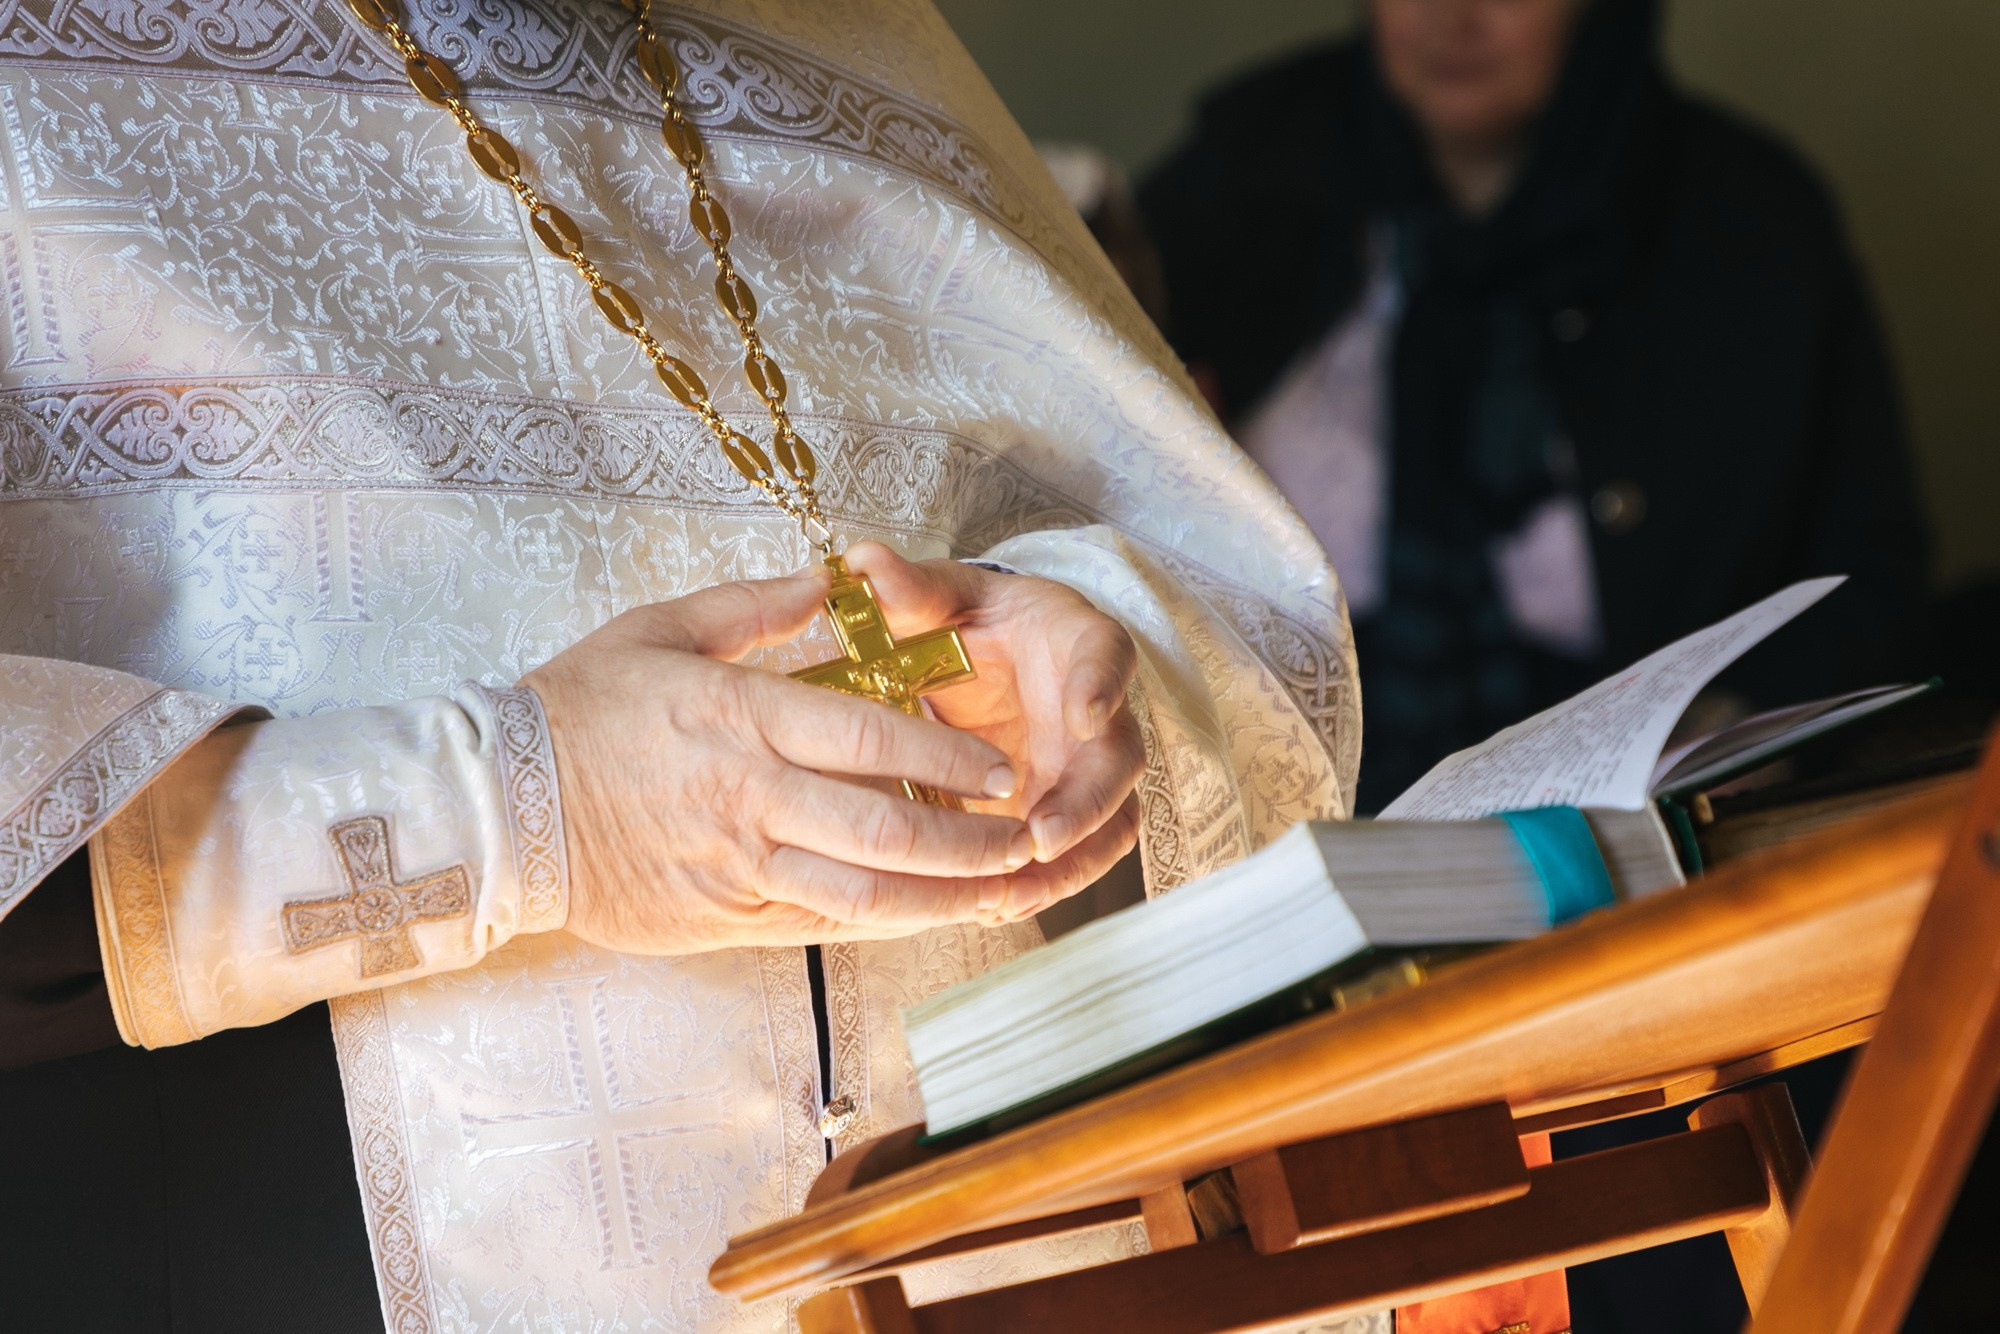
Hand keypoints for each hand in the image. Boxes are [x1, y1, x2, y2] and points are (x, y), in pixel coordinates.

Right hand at [524, 569, 1045, 951]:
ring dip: (941, 898)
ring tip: (998, 891)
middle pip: (884, 828)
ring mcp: (737, 867)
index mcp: (741, 716)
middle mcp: (749, 797)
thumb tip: (829, 580)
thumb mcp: (660, 629)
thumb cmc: (577, 707)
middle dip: (968, 840)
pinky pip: (818, 924)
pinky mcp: (721, 918)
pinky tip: (922, 916)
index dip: (948, 756)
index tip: (1000, 767)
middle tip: (1021, 836)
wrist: (495, 808)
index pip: (870, 736)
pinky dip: (879, 924)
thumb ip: (755, 606)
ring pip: (862, 895)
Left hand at [842, 541, 1144, 923]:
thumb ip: (910, 588)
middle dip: (1085, 802)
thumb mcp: (944, 600)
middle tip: (1041, 836)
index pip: (1106, 656)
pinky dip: (1044, 884)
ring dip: (1069, 862)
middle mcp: (1098, 711)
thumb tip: (863, 561)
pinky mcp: (1069, 812)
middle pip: (1117, 759)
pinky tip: (997, 905)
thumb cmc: (975, 625)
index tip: (1082, 712)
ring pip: (1108, 822)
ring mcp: (1088, 768)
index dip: (1101, 685)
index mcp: (1077, 643)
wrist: (988, 662)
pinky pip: (1076, 856)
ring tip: (1013, 892)